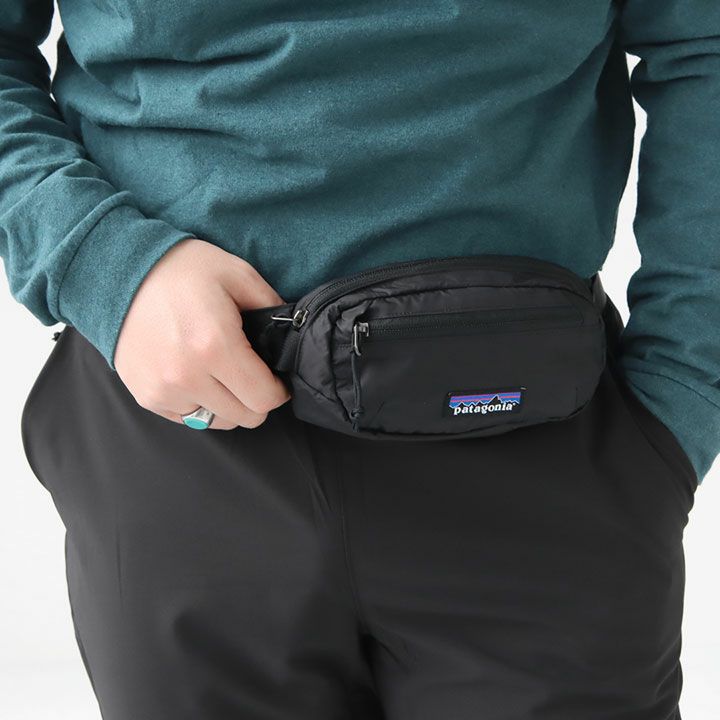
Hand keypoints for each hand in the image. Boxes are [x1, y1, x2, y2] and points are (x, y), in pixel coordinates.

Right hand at [114, 238, 290, 429]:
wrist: (118, 272)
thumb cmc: (183, 269)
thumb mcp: (238, 274)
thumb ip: (273, 307)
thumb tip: (291, 336)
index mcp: (215, 346)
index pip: (264, 398)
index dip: (279, 391)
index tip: (277, 378)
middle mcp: (187, 376)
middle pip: (245, 417)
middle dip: (257, 399)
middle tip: (252, 375)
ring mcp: (163, 390)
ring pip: (218, 421)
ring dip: (229, 404)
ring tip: (223, 374)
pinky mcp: (146, 397)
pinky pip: (188, 418)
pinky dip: (201, 404)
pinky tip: (197, 375)